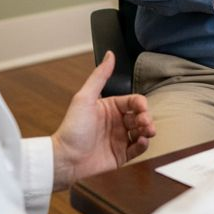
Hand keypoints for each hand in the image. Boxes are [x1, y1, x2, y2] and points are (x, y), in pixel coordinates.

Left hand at [51, 52, 155, 190]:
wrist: (65, 158)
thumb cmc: (72, 128)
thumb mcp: (85, 98)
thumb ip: (99, 76)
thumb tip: (110, 54)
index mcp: (109, 107)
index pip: (133, 101)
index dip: (140, 104)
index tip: (141, 108)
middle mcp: (116, 122)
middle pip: (140, 116)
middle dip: (146, 118)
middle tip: (145, 122)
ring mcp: (119, 139)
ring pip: (143, 132)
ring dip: (148, 130)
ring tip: (147, 132)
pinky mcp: (121, 155)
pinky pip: (138, 149)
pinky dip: (144, 145)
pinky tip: (142, 141)